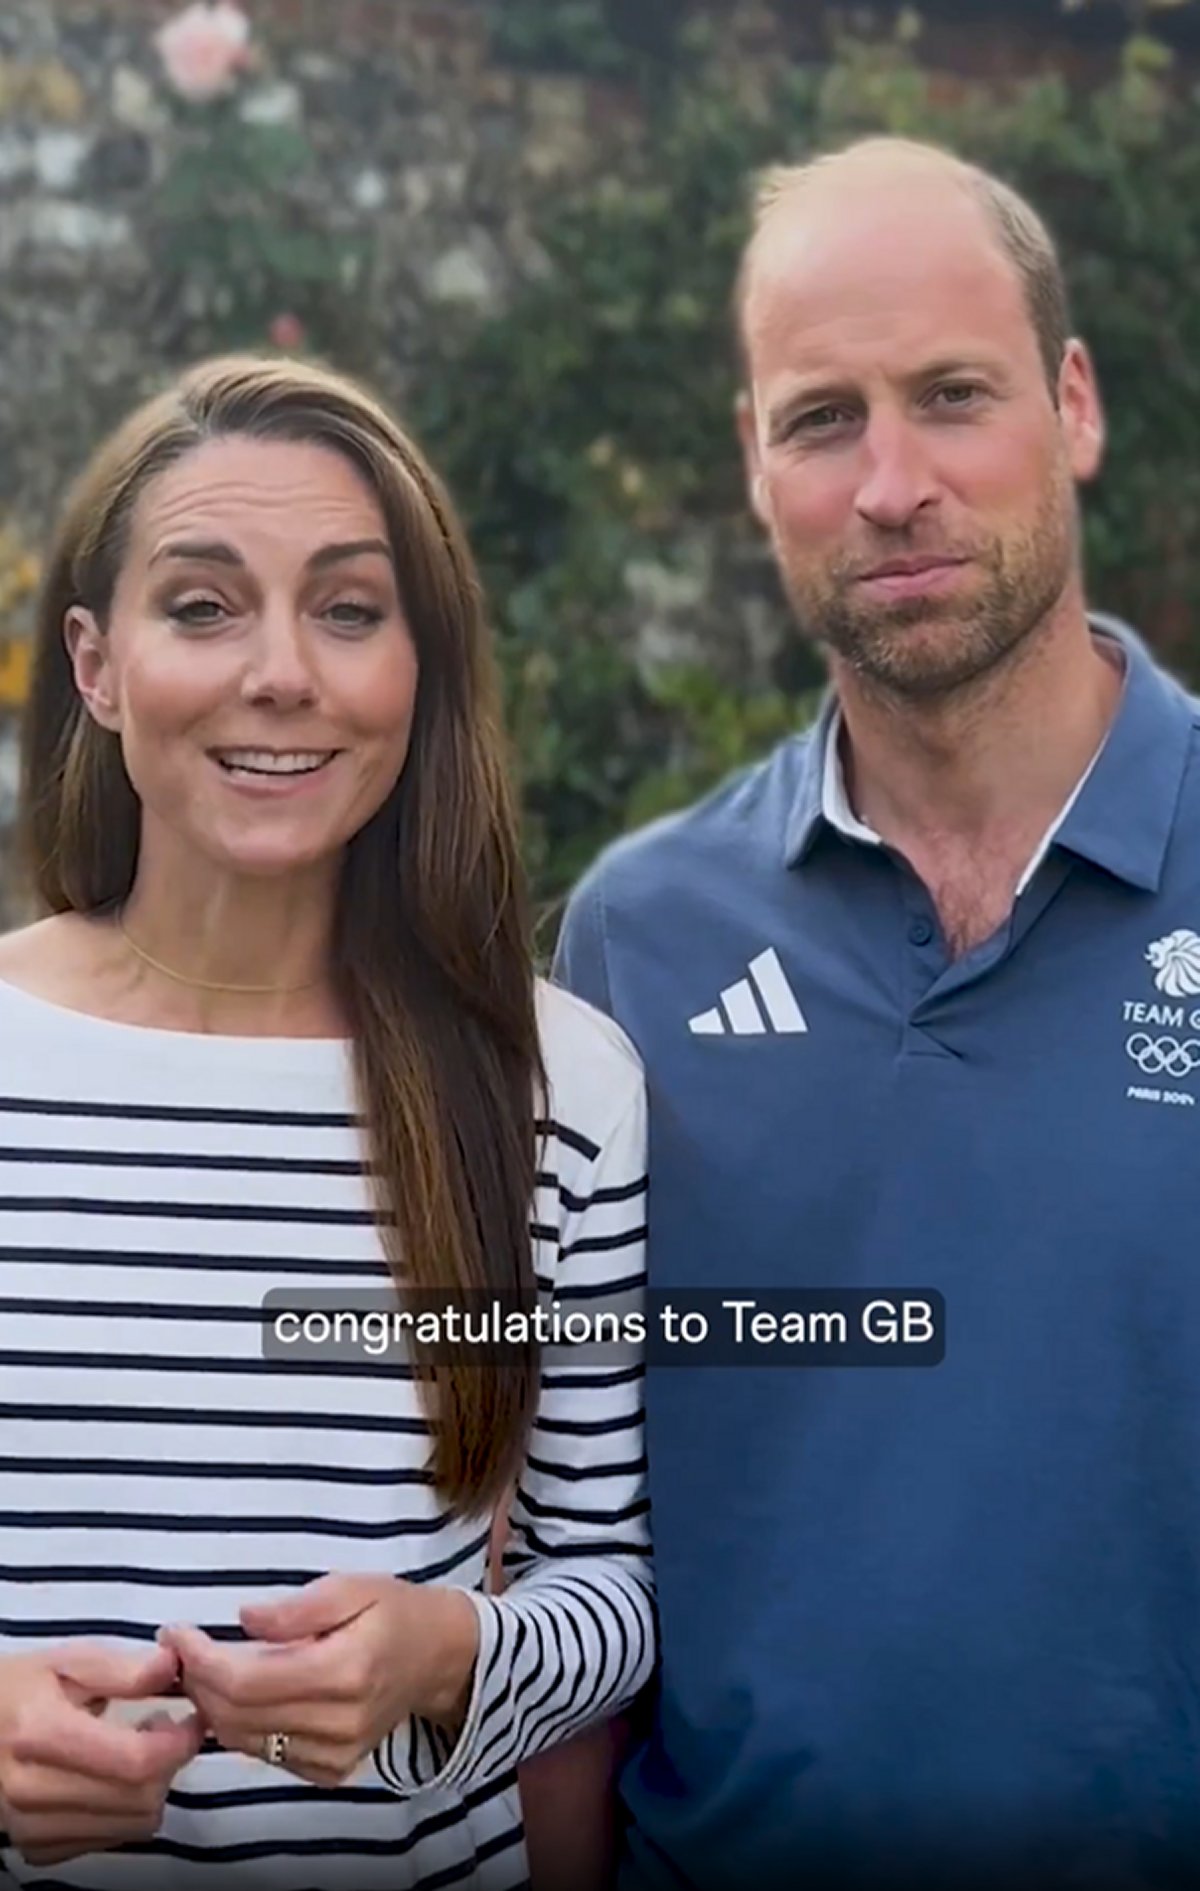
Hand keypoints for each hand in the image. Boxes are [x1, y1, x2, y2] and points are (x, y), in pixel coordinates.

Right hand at [0, 1642, 203, 1866]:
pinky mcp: (34, 1847)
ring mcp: (30, 1826)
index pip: (135, 1761)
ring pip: (131, 1826)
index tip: (191, 1721)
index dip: (178, 1743)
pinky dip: (124, 1813)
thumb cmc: (20, 1690)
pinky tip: (114, 1778)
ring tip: (140, 1751)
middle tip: (165, 1730)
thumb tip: (171, 1668)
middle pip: (139, 1798)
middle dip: (170, 1764)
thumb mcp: (66, 1661)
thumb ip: (122, 1667)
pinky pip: (108, 1840)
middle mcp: (31, 1789)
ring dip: (153, 1790)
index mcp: (40, 1732)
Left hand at [161, 1574, 479, 1786]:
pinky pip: (265, 1756)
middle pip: (238, 1715)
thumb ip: (297, 1607)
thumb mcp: (351, 1586)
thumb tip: (245, 1620)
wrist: (435, 1657)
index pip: (248, 1680)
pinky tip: (237, 1695)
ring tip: (200, 1668)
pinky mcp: (330, 1771)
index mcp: (345, 1671)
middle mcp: (340, 1722)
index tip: (176, 1634)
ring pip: (244, 1741)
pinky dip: (239, 1727)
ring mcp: (336, 1754)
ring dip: (211, 1706)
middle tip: (181, 1649)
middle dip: (197, 1682)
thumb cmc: (392, 1612)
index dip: (201, 1660)